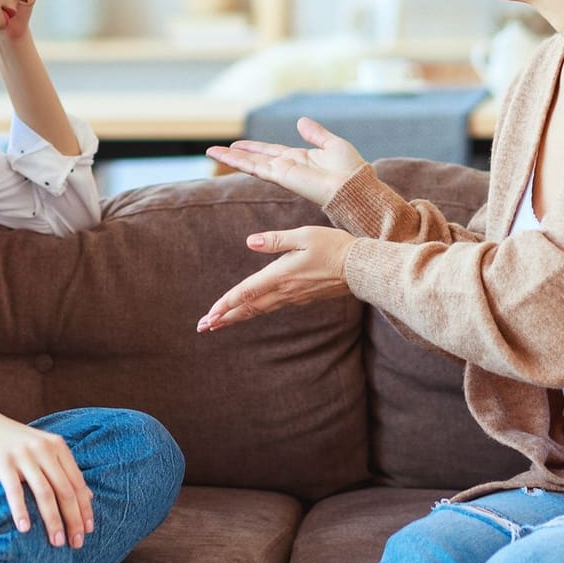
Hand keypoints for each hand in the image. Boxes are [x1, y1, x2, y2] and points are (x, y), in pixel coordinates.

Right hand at [0, 408, 92, 547]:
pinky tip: (25, 529)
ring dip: (52, 521)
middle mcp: (43, 448)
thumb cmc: (13, 442)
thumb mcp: (43, 448)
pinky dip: (21, 511)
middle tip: (76, 543)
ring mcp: (23, 454)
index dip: (85, 508)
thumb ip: (64, 469)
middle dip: (73, 519)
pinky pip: (15, 490)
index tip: (87, 531)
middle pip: (65, 490)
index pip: (77, 482)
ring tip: (56, 542)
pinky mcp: (2, 461)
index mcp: (57, 446)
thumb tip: (89, 496)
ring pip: (44, 493)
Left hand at [197, 225, 355, 332]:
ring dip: (236, 317)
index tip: (210, 314)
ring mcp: (293, 297)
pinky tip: (248, 312)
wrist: (360, 268)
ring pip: (258, 310)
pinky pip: (271, 307)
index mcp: (281, 275)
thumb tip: (250, 242)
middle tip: (203, 327)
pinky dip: (254, 312)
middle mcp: (284, 290)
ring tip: (218, 324)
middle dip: (224, 318)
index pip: (247, 291)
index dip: (226, 303)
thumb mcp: (304, 236)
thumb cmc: (333, 246)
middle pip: (248, 307)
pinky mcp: (301, 298)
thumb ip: (275, 240)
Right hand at [205, 117, 365, 207]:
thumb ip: (315, 134)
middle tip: (215, 150)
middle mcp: (287, 166)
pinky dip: (239, 162)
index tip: (238, 144)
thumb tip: (301, 121)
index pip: (270, 151)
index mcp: (299, 158)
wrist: (354, 186)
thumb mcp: (332, 144)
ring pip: (251, 163)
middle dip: (236, 154)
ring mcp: (282, 172)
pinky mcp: (281, 176)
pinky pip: (256, 167)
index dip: (254, 147)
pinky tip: (226, 157)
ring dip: (231, 158)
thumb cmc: (350, 170)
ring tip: (212, 152)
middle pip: (255, 158)